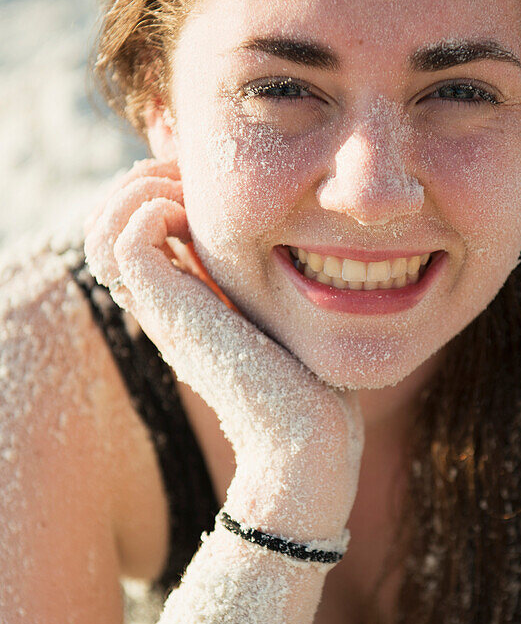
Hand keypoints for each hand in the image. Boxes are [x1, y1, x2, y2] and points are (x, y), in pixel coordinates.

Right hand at [84, 160, 363, 541]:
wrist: (309, 442)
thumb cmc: (314, 389)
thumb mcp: (290, 317)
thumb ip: (272, 281)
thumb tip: (290, 234)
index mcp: (185, 305)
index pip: (134, 232)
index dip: (159, 192)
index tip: (208, 183)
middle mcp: (163, 307)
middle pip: (106, 226)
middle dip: (146, 183)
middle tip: (197, 182)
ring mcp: (163, 313)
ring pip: (102, 229)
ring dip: (142, 192)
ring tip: (193, 196)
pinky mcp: (172, 316)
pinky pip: (125, 242)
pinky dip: (154, 210)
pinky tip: (202, 222)